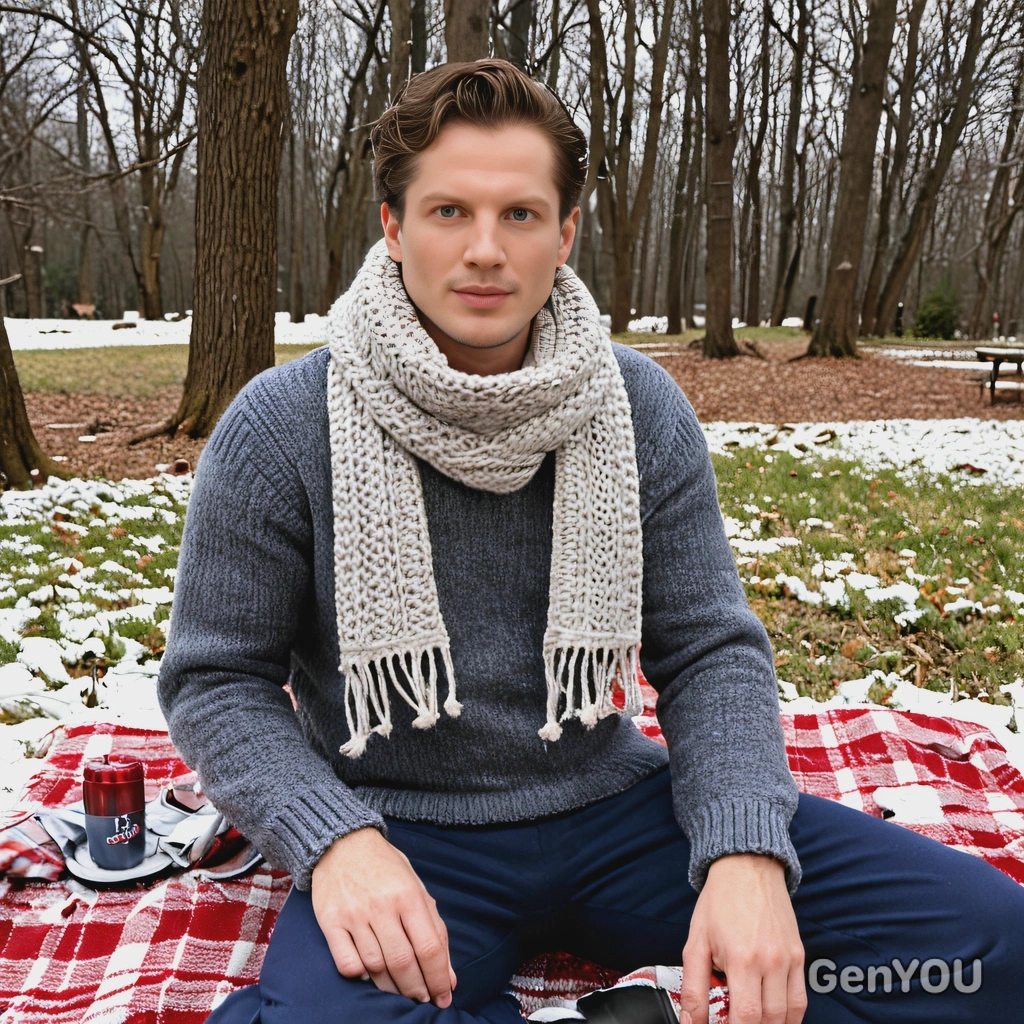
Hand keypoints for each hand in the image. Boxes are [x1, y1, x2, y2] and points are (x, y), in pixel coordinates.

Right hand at [311, 826, 456, 1006]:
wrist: (343, 843)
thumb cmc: (386, 867)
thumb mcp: (416, 887)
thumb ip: (434, 928)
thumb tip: (448, 975)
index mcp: (408, 895)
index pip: (429, 947)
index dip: (440, 978)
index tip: (445, 997)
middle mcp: (382, 905)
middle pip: (403, 962)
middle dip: (418, 989)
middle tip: (424, 998)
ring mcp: (354, 914)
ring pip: (376, 967)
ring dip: (392, 988)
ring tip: (401, 992)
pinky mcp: (330, 921)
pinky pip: (347, 963)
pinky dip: (362, 976)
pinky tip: (371, 975)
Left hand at [679, 853, 805, 1023]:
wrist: (747, 867)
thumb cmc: (720, 902)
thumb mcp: (695, 942)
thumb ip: (693, 988)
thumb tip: (690, 1022)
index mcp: (742, 959)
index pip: (746, 1018)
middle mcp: (771, 962)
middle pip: (768, 1020)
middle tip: (734, 1023)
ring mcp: (789, 959)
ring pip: (787, 1015)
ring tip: (752, 1021)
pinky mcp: (800, 956)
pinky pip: (801, 1000)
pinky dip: (789, 1017)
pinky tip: (773, 1019)